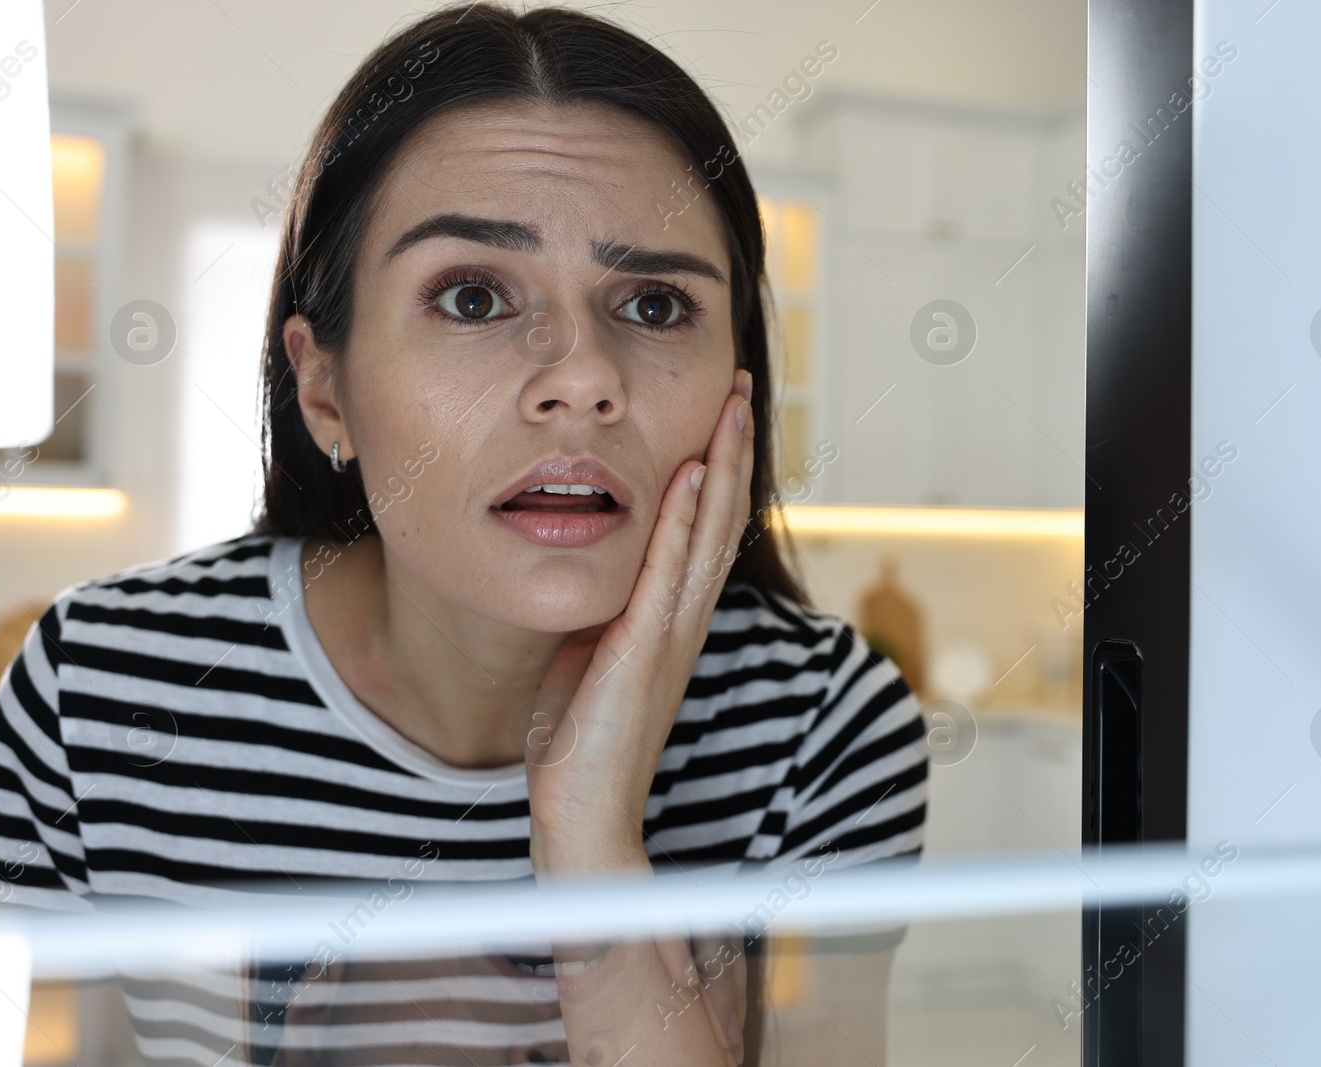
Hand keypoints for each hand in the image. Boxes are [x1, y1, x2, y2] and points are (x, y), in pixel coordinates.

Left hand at [527, 368, 755, 875]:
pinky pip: (667, 576)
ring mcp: (670, 636)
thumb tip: (588, 561)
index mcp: (673, 619)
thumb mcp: (590, 653)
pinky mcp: (644, 656)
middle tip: (740, 385)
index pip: (706, 528)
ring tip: (730, 406)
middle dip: (732, 448)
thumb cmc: (581, 741)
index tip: (721, 410)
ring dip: (720, 467)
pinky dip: (682, 524)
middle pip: (721, 518)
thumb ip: (603, 607)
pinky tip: (686, 476)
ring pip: (708, 536)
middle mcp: (683, 620)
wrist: (586, 818)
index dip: (718, 467)